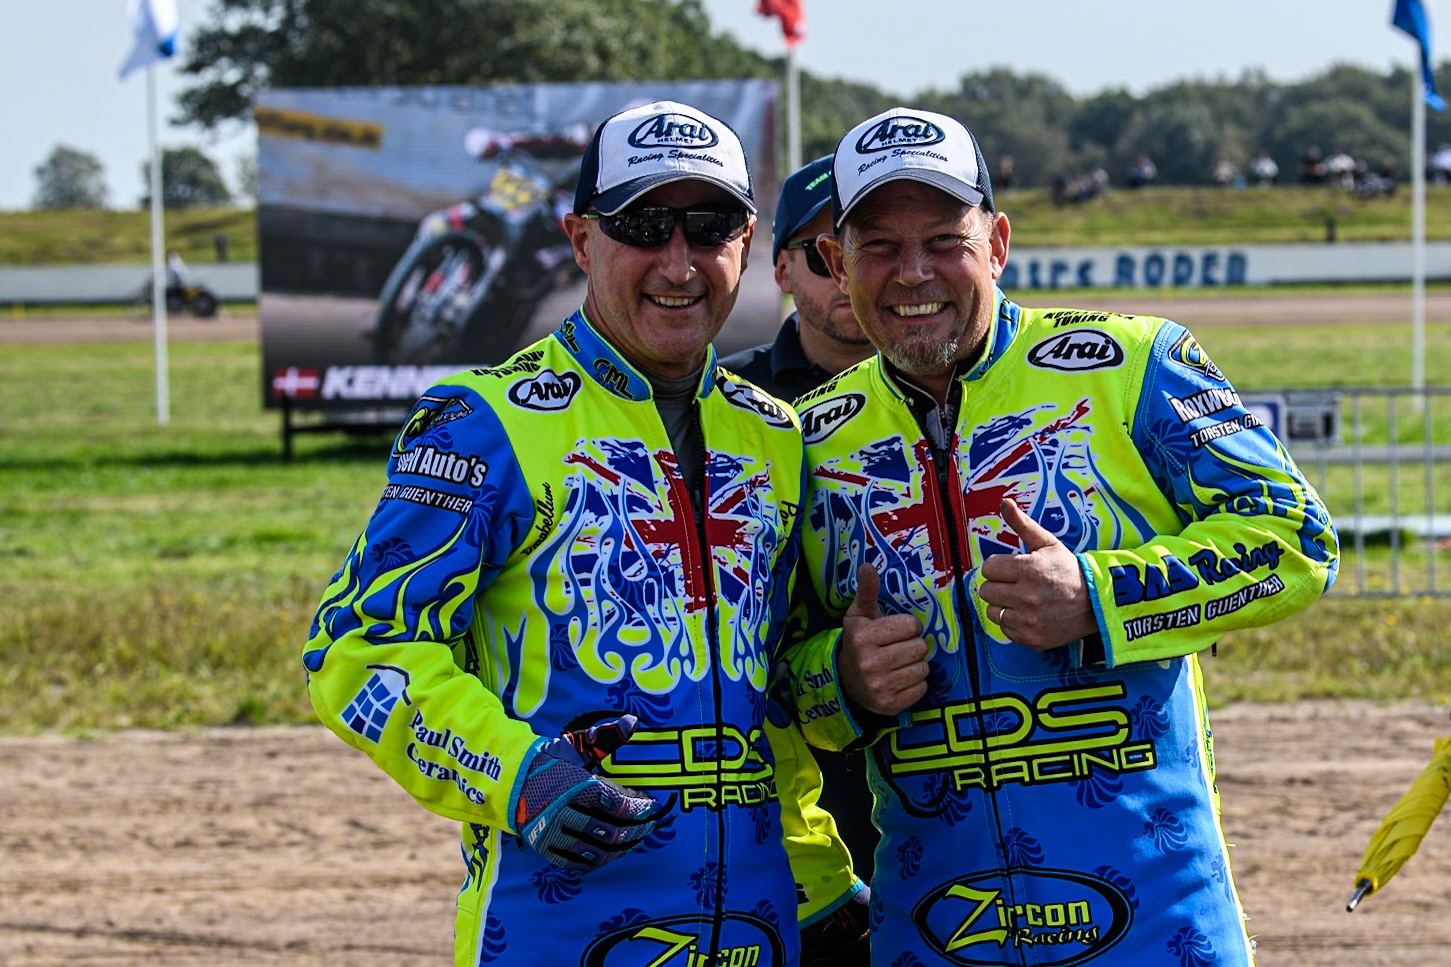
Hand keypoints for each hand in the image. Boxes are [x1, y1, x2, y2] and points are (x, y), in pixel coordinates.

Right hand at [515, 714, 662, 872]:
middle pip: (608, 831)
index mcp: (574, 785)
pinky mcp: (545, 848)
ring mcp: (553, 833)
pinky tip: (609, 854)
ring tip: (633, 842)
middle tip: (647, 826)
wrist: (509, 781)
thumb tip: (633, 722)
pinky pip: (576, 864)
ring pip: (595, 852)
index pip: (615, 803)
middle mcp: (563, 812)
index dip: (637, 808)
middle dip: (634, 831)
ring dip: (619, 850)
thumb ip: (605, 737)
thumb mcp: (575, 746)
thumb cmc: (549, 762)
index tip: (650, 806)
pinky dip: (597, 862)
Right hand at [838, 564, 928, 716]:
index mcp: (863, 637)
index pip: (911, 626)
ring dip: (916, 664)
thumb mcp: (859, 614)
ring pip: (923, 668)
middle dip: (914, 645)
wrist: (845, 681)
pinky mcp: (889, 705)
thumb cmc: (859, 641)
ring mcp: (879, 686)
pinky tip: (901, 680)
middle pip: (920, 648)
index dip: (909, 626)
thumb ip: (867, 590)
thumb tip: (867, 565)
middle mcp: (869, 663)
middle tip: (900, 648)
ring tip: (901, 664)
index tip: (898, 631)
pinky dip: (916, 684)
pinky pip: (922, 689)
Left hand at [979, 499, 1096, 650]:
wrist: (1095, 603)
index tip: (1012, 569)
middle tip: (1016, 584)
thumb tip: (1004, 502)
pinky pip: (1005, 629)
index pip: (988, 569)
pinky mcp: (1031, 638)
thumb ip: (1022, 524)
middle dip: (998, 585)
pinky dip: (1013, 623)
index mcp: (1028, 570)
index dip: (999, 567)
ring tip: (1022, 600)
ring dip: (1003, 605)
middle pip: (986, 591)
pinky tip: (1028, 614)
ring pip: (992, 611)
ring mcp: (1029, 620)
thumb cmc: (1068, 570)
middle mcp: (1026, 596)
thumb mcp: (1047, 543)